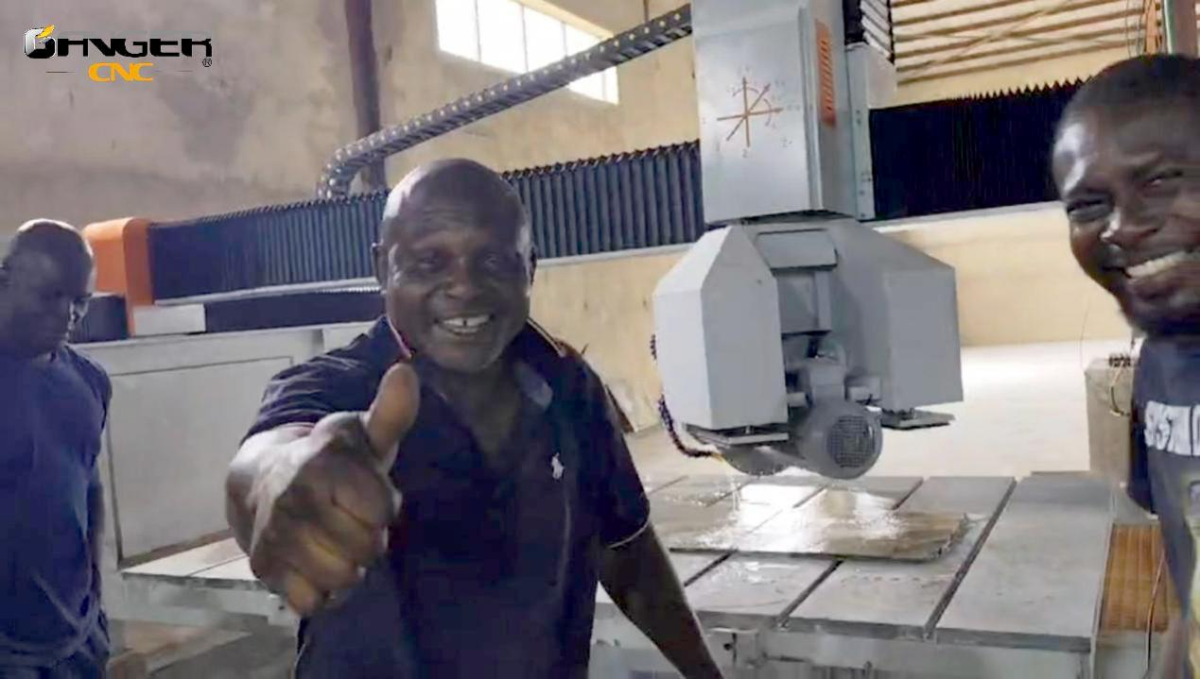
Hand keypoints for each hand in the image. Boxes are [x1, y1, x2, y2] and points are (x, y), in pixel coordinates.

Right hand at [246, 364, 419, 615]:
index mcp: (324, 464)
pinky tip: (317, 565)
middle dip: (370, 539)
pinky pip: (312, 602)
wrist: (263, 478)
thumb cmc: (330, 460)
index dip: (385, 507)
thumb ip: (391, 412)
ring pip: (342, 579)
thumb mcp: (363, 435)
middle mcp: (294, 499)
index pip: (382, 511)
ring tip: (337, 542)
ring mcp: (275, 535)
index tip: (369, 494)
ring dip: (349, 567)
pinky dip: (322, 592)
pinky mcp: (263, 567)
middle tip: (353, 520)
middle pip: (367, 549)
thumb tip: (406, 372)